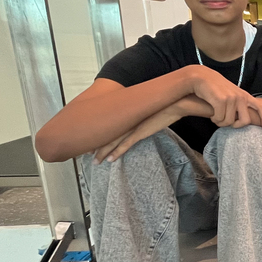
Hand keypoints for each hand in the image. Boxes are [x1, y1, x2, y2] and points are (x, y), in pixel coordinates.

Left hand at [95, 95, 209, 162]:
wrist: (177, 102)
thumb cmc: (168, 103)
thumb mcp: (151, 107)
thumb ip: (144, 113)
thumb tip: (142, 117)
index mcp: (128, 111)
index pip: (109, 123)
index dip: (99, 132)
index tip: (90, 138)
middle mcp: (127, 118)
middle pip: (106, 133)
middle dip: (95, 143)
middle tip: (85, 151)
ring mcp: (133, 126)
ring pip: (112, 141)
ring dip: (102, 151)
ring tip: (94, 160)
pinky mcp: (140, 132)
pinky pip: (125, 145)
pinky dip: (116, 153)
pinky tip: (109, 159)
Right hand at [188, 66, 261, 127]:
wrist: (202, 77)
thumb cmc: (216, 88)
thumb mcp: (232, 93)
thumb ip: (239, 103)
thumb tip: (245, 118)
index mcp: (245, 96)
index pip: (260, 107)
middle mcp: (240, 97)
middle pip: (245, 121)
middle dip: (235, 125)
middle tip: (226, 122)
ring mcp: (231, 99)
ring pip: (229, 122)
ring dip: (221, 122)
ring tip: (216, 116)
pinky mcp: (221, 101)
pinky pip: (219, 119)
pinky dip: (214, 119)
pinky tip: (212, 115)